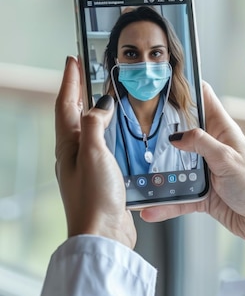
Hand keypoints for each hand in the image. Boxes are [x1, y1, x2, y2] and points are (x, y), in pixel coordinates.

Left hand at [55, 56, 135, 248]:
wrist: (103, 236)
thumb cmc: (94, 198)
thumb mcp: (93, 152)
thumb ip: (95, 124)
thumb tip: (100, 104)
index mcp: (68, 145)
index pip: (66, 104)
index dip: (69, 80)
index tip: (74, 59)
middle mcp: (76, 154)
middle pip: (76, 115)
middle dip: (81, 92)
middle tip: (90, 73)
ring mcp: (90, 166)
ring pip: (93, 130)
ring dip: (99, 111)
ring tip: (110, 96)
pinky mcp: (105, 177)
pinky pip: (107, 147)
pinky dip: (114, 133)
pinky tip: (126, 133)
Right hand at [141, 82, 244, 242]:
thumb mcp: (227, 158)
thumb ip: (201, 143)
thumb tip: (176, 136)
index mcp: (222, 130)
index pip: (203, 98)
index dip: (185, 87)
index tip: (163, 82)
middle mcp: (211, 147)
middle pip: (182, 130)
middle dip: (160, 129)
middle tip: (137, 126)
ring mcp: (205, 170)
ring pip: (175, 165)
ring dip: (159, 172)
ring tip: (138, 173)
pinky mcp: (202, 193)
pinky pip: (178, 197)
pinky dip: (165, 204)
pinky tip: (150, 209)